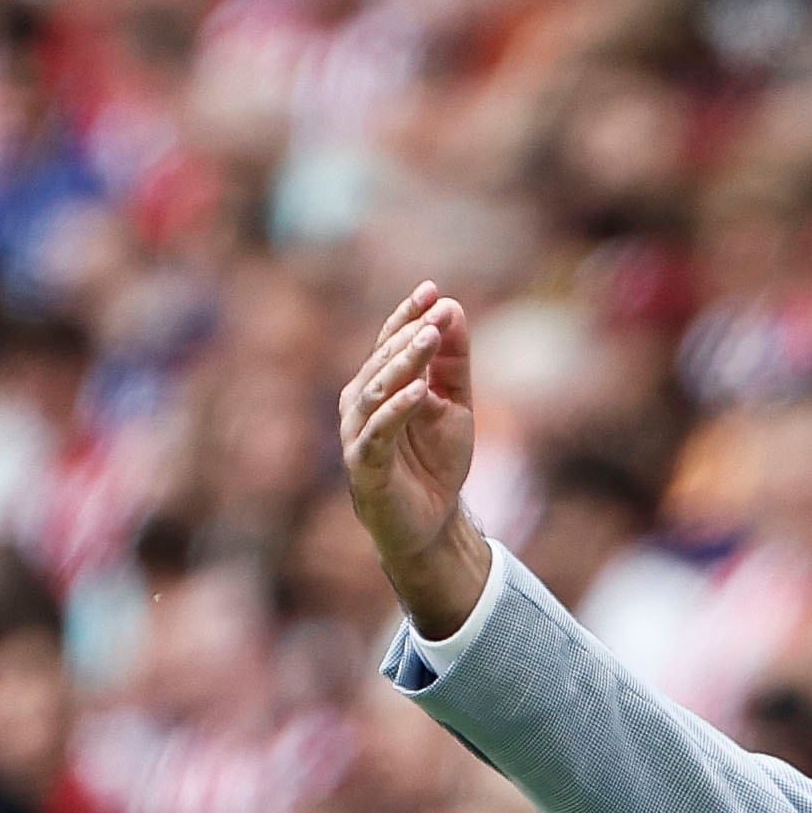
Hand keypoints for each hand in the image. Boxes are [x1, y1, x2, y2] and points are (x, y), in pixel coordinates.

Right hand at [341, 281, 491, 638]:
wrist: (431, 524)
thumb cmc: (435, 462)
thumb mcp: (454, 404)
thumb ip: (453, 362)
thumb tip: (452, 309)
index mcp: (378, 387)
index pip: (389, 343)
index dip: (407, 315)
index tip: (432, 288)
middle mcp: (359, 406)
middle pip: (381, 362)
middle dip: (408, 334)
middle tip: (436, 312)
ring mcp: (357, 436)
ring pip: (375, 392)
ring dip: (402, 363)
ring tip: (428, 339)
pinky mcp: (363, 467)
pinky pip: (377, 433)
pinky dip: (397, 409)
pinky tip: (420, 391)